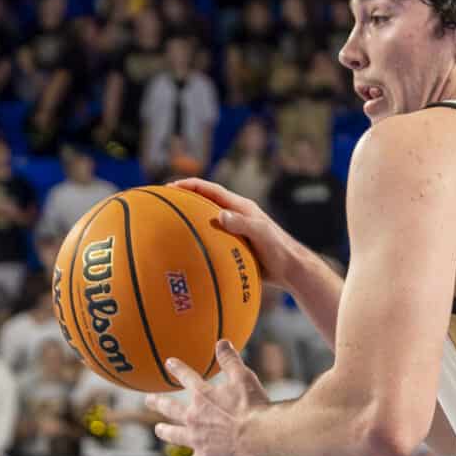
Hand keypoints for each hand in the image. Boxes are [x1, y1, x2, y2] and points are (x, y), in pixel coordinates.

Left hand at [154, 338, 268, 455]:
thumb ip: (230, 359)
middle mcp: (193, 416)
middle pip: (171, 408)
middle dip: (159, 404)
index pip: (186, 377)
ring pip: (173, 435)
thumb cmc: (254, 405)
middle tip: (148, 401)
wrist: (259, 435)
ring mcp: (195, 439)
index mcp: (203, 395)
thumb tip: (221, 341)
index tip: (168, 363)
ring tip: (158, 430)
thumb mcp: (243, 376)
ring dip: (164, 432)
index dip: (177, 369)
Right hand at [166, 177, 307, 286]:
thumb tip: (220, 215)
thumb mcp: (261, 234)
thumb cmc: (279, 250)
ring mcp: (235, 231)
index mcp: (241, 207)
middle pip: (206, 202)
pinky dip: (199, 241)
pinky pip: (212, 240)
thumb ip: (242, 223)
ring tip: (169, 227)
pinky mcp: (235, 247)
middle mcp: (236, 216)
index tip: (171, 187)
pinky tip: (186, 253)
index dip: (191, 186)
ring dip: (190, 221)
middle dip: (186, 200)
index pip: (211, 190)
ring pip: (208, 222)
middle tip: (164, 202)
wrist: (291, 270)